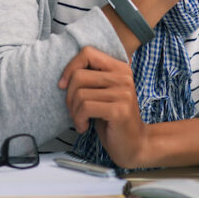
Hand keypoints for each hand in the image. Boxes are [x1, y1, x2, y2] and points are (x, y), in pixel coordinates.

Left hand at [58, 46, 147, 168]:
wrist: (134, 144)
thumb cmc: (112, 119)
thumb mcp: (101, 93)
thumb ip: (90, 79)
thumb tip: (64, 76)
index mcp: (119, 68)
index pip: (88, 52)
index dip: (70, 67)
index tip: (64, 85)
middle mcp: (124, 77)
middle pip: (79, 75)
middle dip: (69, 96)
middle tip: (74, 110)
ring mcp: (123, 93)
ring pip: (80, 94)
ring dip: (73, 111)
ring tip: (80, 120)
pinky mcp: (119, 110)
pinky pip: (85, 108)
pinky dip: (78, 120)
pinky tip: (84, 126)